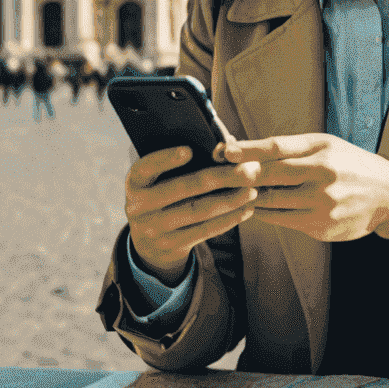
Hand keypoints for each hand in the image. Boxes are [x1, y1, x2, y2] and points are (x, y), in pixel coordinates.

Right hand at [125, 143, 261, 281]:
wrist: (149, 243)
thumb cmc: (162, 197)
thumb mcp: (159, 180)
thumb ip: (183, 161)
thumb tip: (227, 142)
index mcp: (135, 182)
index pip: (146, 167)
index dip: (166, 159)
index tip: (189, 150)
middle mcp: (140, 206)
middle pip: (184, 187)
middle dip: (221, 177)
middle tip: (249, 169)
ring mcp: (155, 228)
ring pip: (198, 211)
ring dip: (230, 199)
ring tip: (253, 189)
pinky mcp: (172, 245)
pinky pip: (204, 231)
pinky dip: (228, 219)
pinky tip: (246, 209)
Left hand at [222, 133, 388, 243]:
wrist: (388, 197)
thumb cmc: (351, 163)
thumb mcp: (325, 144)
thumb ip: (287, 147)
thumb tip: (245, 148)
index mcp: (323, 157)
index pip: (276, 152)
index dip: (247, 152)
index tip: (221, 151)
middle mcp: (322, 183)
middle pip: (268, 180)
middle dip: (237, 177)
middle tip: (211, 174)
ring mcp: (321, 210)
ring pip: (270, 205)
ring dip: (246, 198)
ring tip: (225, 191)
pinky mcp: (319, 231)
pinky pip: (282, 221)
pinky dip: (264, 213)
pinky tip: (252, 205)